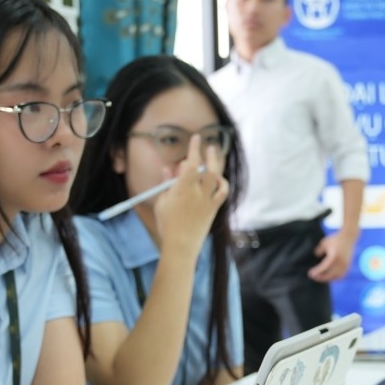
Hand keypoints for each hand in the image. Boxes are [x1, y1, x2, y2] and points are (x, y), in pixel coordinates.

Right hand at [154, 135, 229, 254]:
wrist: (181, 245)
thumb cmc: (167, 224)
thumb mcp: (162, 201)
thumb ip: (166, 183)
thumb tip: (169, 167)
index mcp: (182, 189)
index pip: (190, 163)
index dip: (194, 149)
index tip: (196, 138)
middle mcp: (197, 193)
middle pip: (206, 168)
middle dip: (208, 154)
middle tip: (208, 145)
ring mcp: (207, 201)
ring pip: (216, 177)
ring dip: (217, 164)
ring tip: (215, 156)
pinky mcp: (213, 209)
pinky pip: (222, 192)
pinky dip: (223, 183)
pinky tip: (219, 178)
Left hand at [308, 232, 356, 281]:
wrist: (348, 237)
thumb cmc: (335, 239)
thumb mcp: (324, 243)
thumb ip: (319, 250)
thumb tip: (316, 256)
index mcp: (334, 256)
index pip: (324, 267)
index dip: (317, 272)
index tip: (310, 273)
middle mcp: (341, 261)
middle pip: (330, 274)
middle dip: (321, 277)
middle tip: (313, 277)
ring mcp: (346, 264)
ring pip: (336, 276)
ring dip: (328, 278)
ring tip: (320, 277)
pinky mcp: (348, 265)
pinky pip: (342, 275)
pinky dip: (335, 278)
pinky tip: (329, 277)